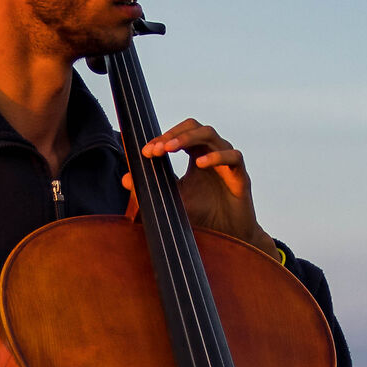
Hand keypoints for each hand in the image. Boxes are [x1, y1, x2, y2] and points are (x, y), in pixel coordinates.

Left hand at [124, 118, 279, 255]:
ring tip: (170, 148)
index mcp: (197, 155)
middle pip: (195, 126)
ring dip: (188, 138)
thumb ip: (152, 188)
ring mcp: (227, 163)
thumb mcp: (172, 200)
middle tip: (157, 148)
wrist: (227, 239)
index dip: (163, 138)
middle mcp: (212, 153)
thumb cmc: (203, 216)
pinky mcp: (241, 176)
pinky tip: (199, 164)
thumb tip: (125, 178)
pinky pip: (233, 157)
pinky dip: (216, 157)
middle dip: (174, 134)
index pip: (180, 135)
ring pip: (211, 135)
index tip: (146, 151)